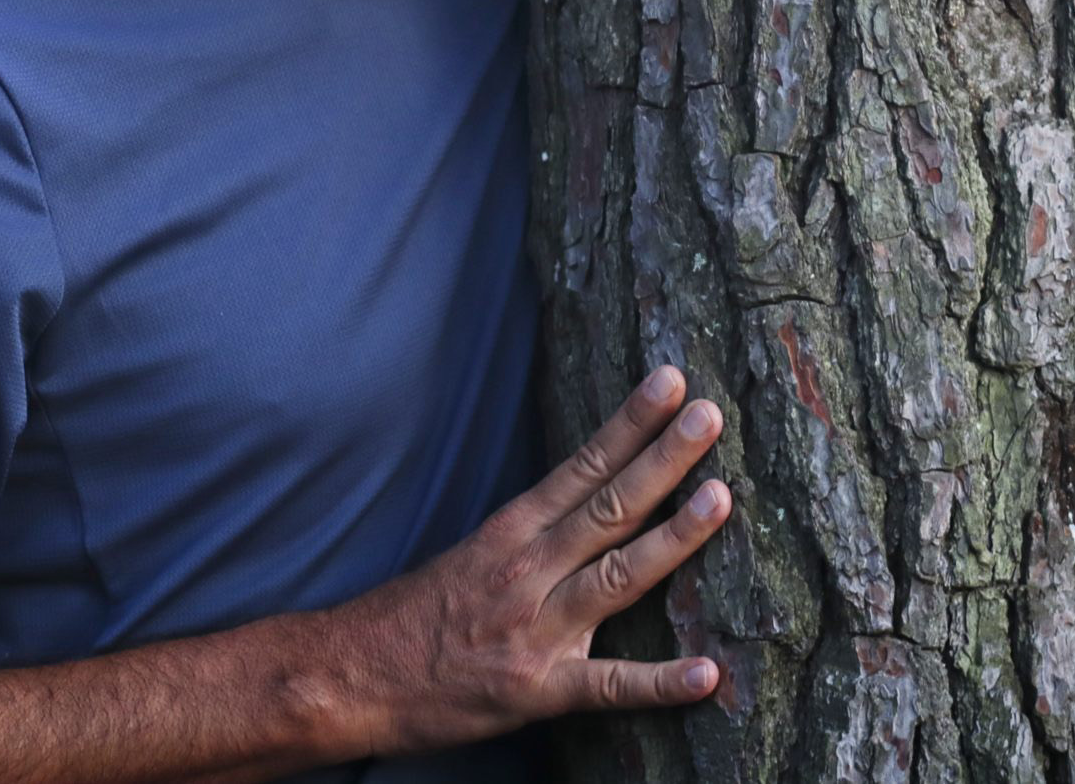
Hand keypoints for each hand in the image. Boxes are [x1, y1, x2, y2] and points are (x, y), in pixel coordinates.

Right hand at [325, 365, 731, 756]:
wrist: (353, 677)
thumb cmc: (414, 615)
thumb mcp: (470, 554)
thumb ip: (534, 535)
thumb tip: (593, 502)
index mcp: (511, 532)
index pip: (583, 466)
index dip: (629, 423)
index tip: (671, 382)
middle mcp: (529, 571)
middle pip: (609, 506)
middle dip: (664, 458)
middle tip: (709, 414)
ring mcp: (538, 630)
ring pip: (618, 576)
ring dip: (674, 538)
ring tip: (721, 500)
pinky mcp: (539, 691)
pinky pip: (609, 687)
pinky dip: (660, 682)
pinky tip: (707, 672)